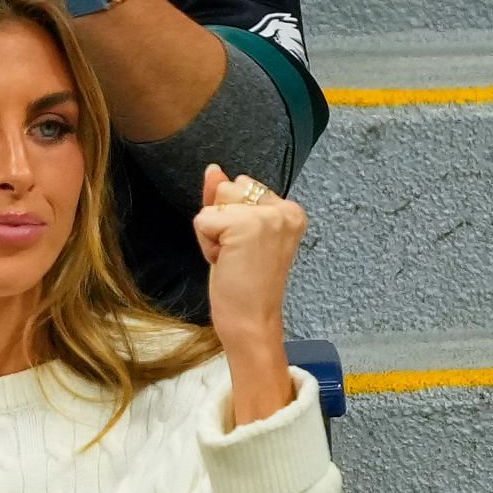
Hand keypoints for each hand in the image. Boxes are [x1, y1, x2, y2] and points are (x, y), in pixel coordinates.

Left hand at [195, 165, 303, 423]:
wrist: (251, 322)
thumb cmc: (245, 286)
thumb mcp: (236, 236)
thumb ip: (227, 200)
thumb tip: (213, 169)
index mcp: (290, 210)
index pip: (242, 187)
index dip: (231, 220)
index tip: (247, 251)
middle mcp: (284, 209)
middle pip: (228, 189)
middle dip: (222, 223)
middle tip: (238, 256)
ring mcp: (267, 216)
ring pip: (215, 203)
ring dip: (213, 234)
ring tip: (233, 259)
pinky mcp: (245, 225)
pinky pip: (202, 220)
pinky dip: (206, 245)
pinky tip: (225, 263)